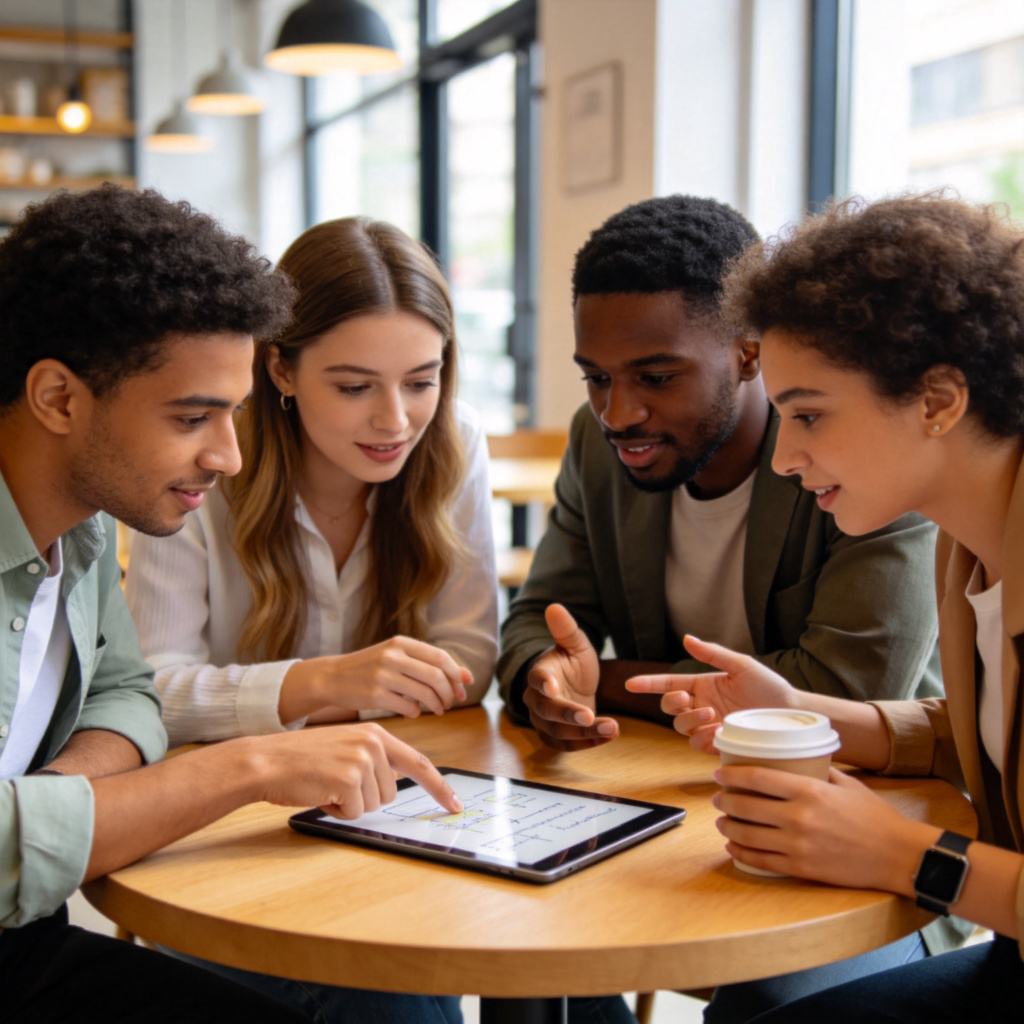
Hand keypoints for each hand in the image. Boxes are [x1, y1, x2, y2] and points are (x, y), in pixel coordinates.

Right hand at [253, 722, 462, 819]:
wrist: (267, 760)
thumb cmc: (303, 760)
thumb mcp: (345, 748)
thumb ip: (373, 760)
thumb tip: (394, 787)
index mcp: (376, 734)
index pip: (419, 762)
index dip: (439, 787)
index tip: (455, 805)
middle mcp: (373, 743)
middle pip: (391, 793)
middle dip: (365, 797)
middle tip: (336, 783)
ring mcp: (362, 760)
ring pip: (373, 805)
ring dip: (350, 804)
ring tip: (326, 785)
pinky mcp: (349, 779)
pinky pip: (354, 813)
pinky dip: (337, 811)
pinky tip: (320, 793)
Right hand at [280, 637, 471, 723]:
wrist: (332, 677)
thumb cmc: (371, 667)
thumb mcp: (394, 655)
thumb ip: (425, 663)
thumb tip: (465, 676)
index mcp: (400, 643)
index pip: (440, 657)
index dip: (456, 673)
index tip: (465, 686)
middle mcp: (392, 656)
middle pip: (435, 676)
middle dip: (449, 691)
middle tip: (452, 701)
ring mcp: (383, 676)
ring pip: (424, 693)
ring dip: (437, 704)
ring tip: (439, 709)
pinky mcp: (375, 695)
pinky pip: (408, 707)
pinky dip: (417, 711)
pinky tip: (415, 711)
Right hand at [522, 603, 617, 749]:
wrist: (573, 684)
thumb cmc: (572, 662)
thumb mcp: (576, 644)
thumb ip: (566, 630)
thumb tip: (554, 606)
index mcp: (540, 672)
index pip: (537, 678)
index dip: (543, 683)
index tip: (553, 688)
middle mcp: (537, 699)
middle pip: (546, 710)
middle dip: (568, 715)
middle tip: (589, 716)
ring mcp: (544, 720)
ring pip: (557, 732)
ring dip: (584, 733)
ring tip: (612, 728)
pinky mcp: (555, 736)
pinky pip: (566, 745)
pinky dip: (587, 744)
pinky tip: (608, 737)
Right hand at [625, 634, 796, 751]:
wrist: (791, 716)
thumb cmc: (770, 687)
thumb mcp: (742, 666)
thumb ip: (713, 654)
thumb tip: (687, 638)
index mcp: (703, 685)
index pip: (668, 684)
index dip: (648, 684)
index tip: (630, 684)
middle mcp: (702, 705)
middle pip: (670, 708)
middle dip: (674, 705)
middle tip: (692, 702)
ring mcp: (709, 725)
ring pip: (681, 728)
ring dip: (690, 722)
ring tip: (713, 716)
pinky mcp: (718, 744)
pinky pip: (697, 745)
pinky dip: (701, 739)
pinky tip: (716, 733)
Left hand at [711, 764, 932, 891]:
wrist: (899, 856)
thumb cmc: (874, 817)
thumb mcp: (846, 783)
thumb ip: (818, 771)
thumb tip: (795, 758)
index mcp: (808, 790)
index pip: (756, 778)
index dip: (731, 776)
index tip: (719, 774)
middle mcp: (798, 817)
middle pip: (745, 806)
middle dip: (724, 802)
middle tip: (718, 799)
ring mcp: (798, 845)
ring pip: (747, 835)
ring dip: (727, 827)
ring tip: (722, 822)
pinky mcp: (801, 868)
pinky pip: (761, 861)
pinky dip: (741, 853)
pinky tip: (733, 847)